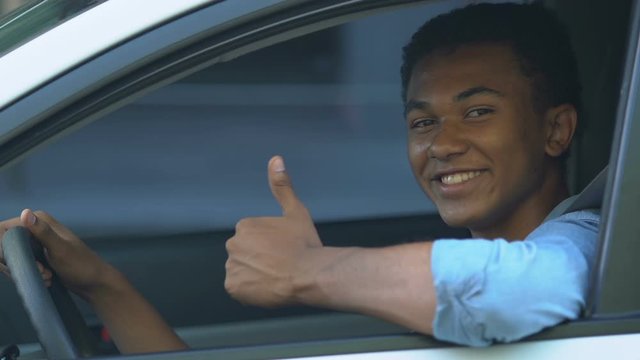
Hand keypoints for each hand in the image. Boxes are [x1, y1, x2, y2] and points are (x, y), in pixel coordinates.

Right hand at [0, 209, 116, 301]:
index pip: (3, 230)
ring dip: (25, 270)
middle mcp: (35, 228)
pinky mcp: (37, 256)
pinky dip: (29, 274)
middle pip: (5, 245)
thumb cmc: (81, 265)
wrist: (94, 283)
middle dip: (17, 263)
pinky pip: (21, 265)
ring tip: (46, 276)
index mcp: (39, 220)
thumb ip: (43, 232)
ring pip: (12, 257)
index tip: (16, 262)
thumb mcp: (60, 249)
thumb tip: (25, 213)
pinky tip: (46, 279)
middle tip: (40, 271)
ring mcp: (35, 242)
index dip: (4, 248)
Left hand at [225, 156, 322, 306]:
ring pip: (242, 271)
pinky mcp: (233, 287)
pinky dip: (250, 291)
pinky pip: (239, 289)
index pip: (254, 238)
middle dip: (259, 259)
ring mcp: (231, 267)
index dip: (270, 246)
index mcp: (245, 226)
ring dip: (254, 275)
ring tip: (277, 277)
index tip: (284, 250)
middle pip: (246, 254)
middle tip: (282, 265)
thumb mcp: (296, 211)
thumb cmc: (304, 243)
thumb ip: (282, 186)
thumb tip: (275, 159)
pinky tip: (268, 288)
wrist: (309, 275)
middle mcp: (232, 244)